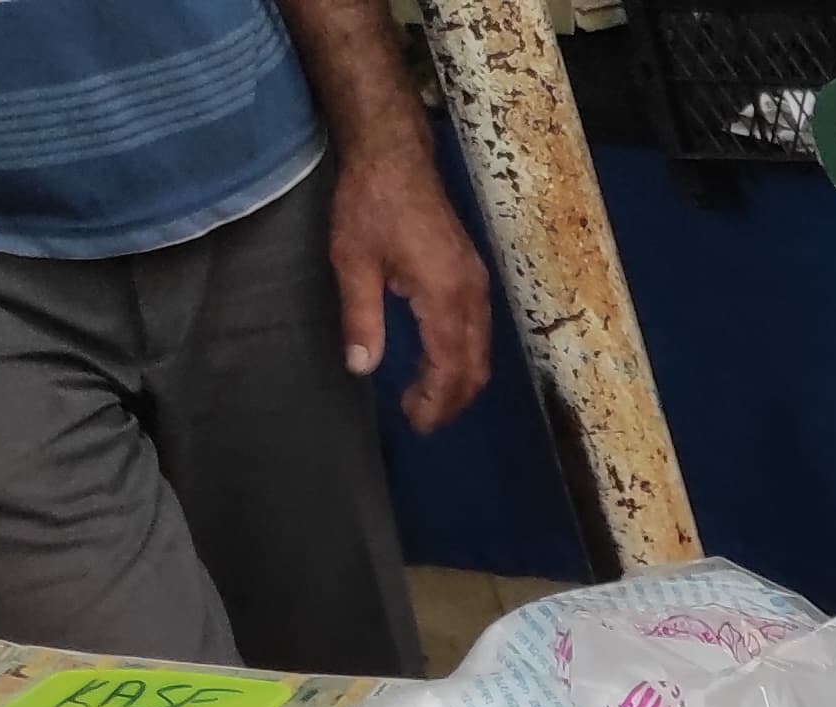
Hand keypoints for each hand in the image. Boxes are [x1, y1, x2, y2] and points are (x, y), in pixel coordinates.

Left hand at [332, 145, 495, 433]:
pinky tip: (439, 361)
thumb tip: (362, 367)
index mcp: (444, 296)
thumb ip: (361, 318)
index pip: (450, 367)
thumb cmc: (370, 204)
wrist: (395, 155)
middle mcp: (471, 296)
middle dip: (451, 400)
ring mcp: (478, 285)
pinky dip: (464, 358)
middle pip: (475, 367)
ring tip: (427, 397)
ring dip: (459, 382)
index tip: (415, 422)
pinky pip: (479, 332)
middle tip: (421, 418)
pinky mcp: (474, 276)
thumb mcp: (353, 262)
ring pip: (482, 352)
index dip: (435, 401)